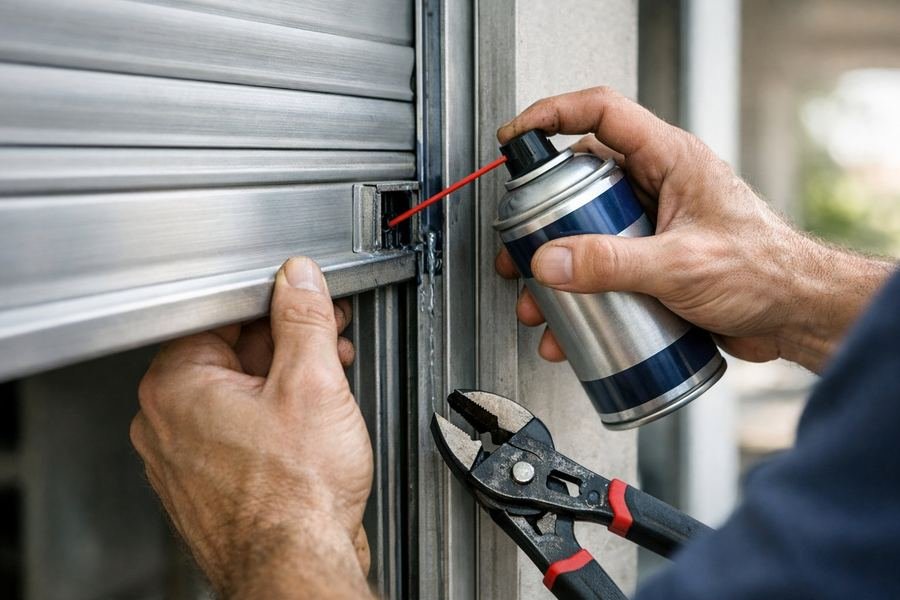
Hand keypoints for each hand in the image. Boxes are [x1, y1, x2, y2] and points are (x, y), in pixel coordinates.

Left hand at [131, 257, 374, 598]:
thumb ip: (302, 320)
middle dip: (287, 344)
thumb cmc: (295, 497)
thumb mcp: (311, 384)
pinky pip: (239, 434)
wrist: (298, 569)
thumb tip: (298, 279)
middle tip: (328, 341)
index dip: (275, 304)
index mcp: (174, 387)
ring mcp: (186, 459)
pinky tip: (311, 423)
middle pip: (230, 355)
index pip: (220, 315)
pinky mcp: (210, 485)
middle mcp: (167, 424)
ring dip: (286, 382)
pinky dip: (273, 421)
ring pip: (237, 396)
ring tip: (331, 381)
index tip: (306, 305)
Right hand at [495, 87, 892, 372]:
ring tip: (538, 302)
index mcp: (669, 159)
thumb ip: (612, 263)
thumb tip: (551, 260)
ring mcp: (652, 224)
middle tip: (517, 246)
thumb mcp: (681, 264)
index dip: (552, 116)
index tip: (516, 137)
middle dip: (541, 218)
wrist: (795, 316)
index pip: (601, 113)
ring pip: (587, 230)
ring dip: (556, 268)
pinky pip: (602, 267)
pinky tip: (569, 330)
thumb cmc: (765, 272)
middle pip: (582, 181)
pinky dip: (579, 295)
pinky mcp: (651, 262)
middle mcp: (657, 185)